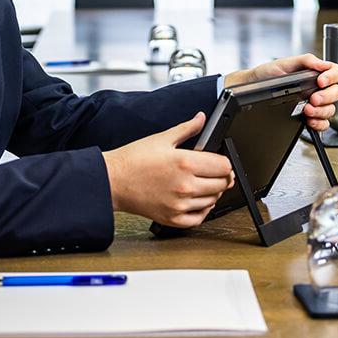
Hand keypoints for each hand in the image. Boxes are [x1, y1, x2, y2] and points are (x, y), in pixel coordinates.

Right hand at [102, 112, 234, 227]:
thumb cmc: (133, 160)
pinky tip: (197, 202)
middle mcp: (185, 185)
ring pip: (212, 201)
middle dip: (221, 177)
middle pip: (222, 184)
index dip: (225, 162)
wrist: (113, 180)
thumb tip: (201, 119)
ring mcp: (179, 204)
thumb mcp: (162, 138)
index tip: (221, 161)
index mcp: (185, 162)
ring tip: (203, 184)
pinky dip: (202, 211)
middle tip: (214, 172)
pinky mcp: (172, 218)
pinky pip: (198, 219)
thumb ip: (187, 128)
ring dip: (212, 193)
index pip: (223, 166)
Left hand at [223, 54, 337, 131]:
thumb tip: (322, 64)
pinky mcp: (309, 117)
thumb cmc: (268, 74)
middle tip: (312, 98)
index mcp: (315, 73)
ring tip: (306, 110)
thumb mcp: (285, 63)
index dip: (333, 77)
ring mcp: (314, 103)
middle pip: (337, 93)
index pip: (337, 73)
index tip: (320, 81)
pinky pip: (323, 124)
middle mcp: (318, 88)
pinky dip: (319, 124)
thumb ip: (306, 61)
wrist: (252, 87)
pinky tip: (309, 121)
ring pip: (331, 109)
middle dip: (326, 97)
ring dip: (321, 111)